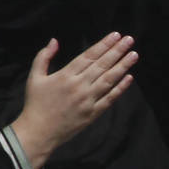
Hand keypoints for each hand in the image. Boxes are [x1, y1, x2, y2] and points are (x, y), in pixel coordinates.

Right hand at [11, 33, 137, 168]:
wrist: (39, 132)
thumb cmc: (35, 104)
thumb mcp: (34, 77)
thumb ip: (43, 57)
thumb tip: (54, 40)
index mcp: (65, 75)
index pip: (89, 56)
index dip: (104, 44)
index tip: (116, 35)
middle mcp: (79, 86)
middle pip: (102, 65)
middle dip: (117, 51)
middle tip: (129, 40)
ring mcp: (88, 100)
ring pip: (109, 80)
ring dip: (123, 66)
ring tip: (134, 55)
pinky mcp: (93, 113)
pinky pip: (110, 98)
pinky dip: (120, 88)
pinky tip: (129, 77)